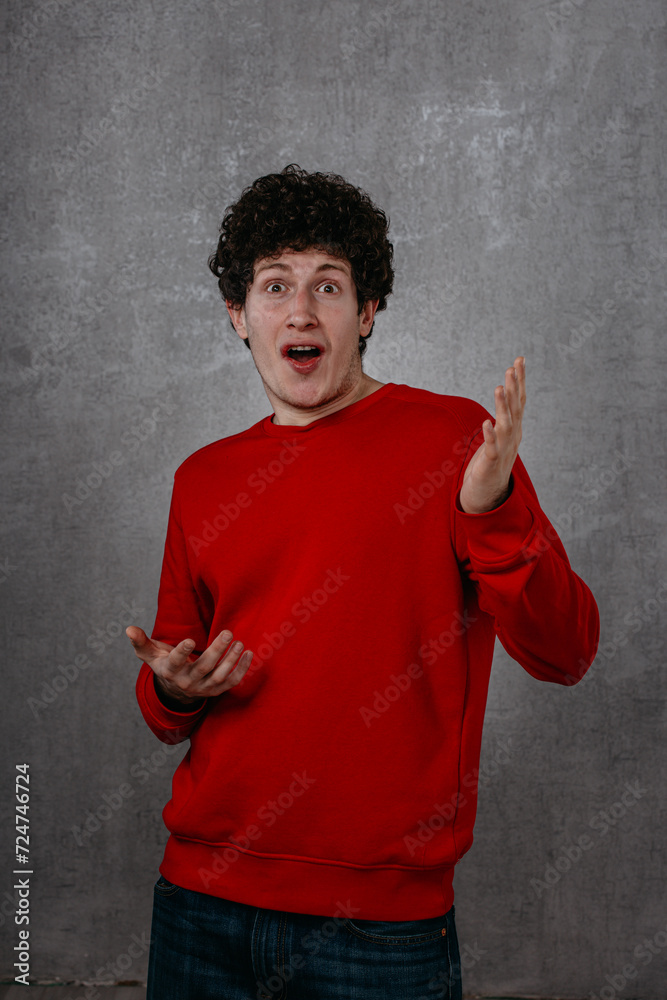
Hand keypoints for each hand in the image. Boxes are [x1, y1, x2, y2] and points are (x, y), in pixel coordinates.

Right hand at [126, 625, 252, 706]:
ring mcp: (203, 688)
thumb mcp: (150, 654)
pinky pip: (232, 682)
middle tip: (228, 632)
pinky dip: (242, 670)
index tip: (190, 640)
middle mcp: (187, 682)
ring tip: (239, 642)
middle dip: (217, 650)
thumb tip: (129, 629)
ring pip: (219, 676)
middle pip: (204, 668)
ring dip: (231, 660)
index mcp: (170, 671)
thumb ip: (141, 641)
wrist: (176, 689)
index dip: (182, 652)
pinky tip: (248, 653)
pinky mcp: (217, 691)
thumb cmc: (164, 663)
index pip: (176, 663)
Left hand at [459, 356, 525, 513]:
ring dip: (502, 406)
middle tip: (512, 367)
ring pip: (505, 424)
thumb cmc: (491, 463)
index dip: (520, 381)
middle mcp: (512, 436)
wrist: (488, 494)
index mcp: (514, 428)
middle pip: (514, 408)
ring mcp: (503, 449)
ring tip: (499, 387)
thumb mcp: (500, 435)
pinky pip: (492, 447)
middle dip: (514, 387)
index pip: (519, 400)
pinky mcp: (491, 463)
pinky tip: (486, 423)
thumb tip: (507, 393)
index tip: (519, 360)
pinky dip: (490, 435)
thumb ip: (504, 416)